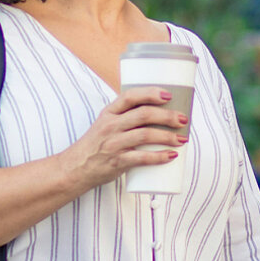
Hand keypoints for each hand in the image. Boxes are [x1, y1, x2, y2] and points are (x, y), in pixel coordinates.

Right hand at [56, 87, 188, 190]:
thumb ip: (126, 117)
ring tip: (182, 138)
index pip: (130, 96)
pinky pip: (142, 158)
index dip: (150, 93)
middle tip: (183, 120)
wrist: (75, 168)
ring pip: (145, 135)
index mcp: (109, 113)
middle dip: (167, 116)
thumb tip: (159, 113)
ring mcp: (113, 144)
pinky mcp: (117, 162)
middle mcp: (111, 126)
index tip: (168, 95)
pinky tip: (172, 155)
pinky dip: (159, 157)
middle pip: (144, 115)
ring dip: (167, 136)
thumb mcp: (105, 124)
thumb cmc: (96, 144)